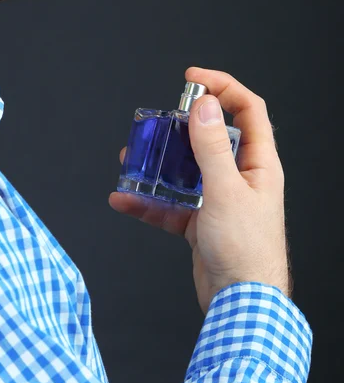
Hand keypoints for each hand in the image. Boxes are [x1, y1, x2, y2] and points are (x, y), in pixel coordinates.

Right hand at [108, 66, 290, 313]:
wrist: (239, 303)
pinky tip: (124, 199)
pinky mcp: (199, 220)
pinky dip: (147, 200)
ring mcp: (218, 198)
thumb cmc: (244, 248)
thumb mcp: (224, 191)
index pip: (247, 109)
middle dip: (180, 127)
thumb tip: (204, 105)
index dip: (222, 86)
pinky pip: (170, 202)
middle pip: (210, 137)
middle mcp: (239, 176)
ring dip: (157, 163)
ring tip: (132, 159)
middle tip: (158, 122)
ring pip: (185, 169)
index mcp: (257, 163)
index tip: (191, 79)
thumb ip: (211, 148)